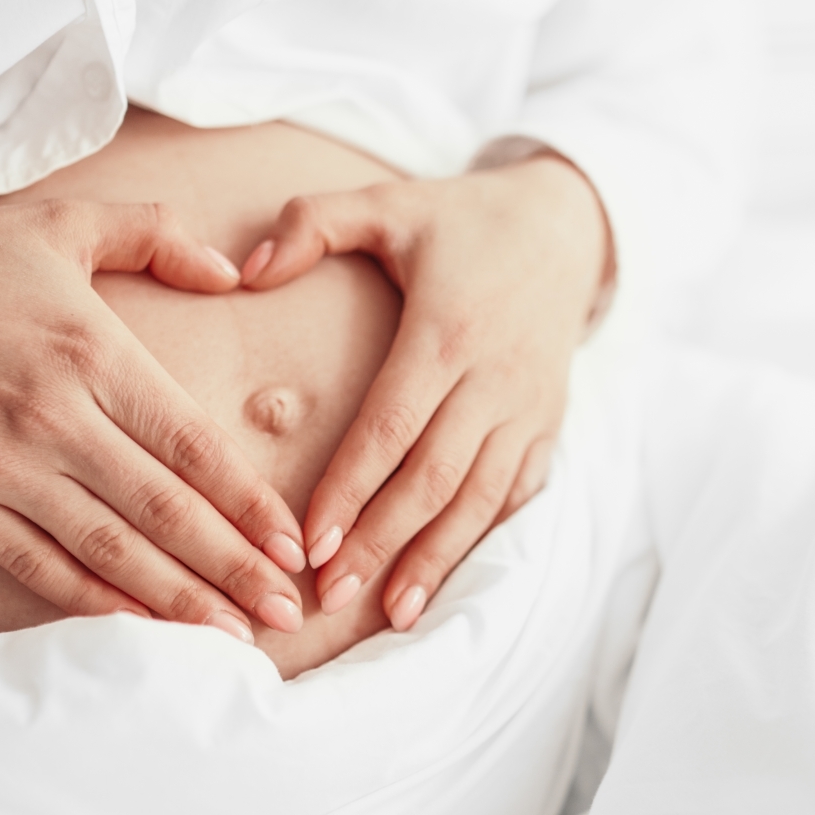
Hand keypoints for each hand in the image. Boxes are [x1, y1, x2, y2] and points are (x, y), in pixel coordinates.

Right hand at [0, 199, 308, 641]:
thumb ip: (156, 238)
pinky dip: (92, 600)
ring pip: (107, 549)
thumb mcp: (62, 223)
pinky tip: (142, 625)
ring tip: (233, 635)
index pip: (192, 445)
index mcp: (92, 351)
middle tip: (287, 614)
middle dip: (234, 568)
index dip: (249, 504)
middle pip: (163, 509)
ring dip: (177, 599)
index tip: (294, 546)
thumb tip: (233, 275)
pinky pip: (36, 565)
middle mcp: (51, 415)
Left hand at [239, 154, 610, 630]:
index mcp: (447, 331)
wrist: (567, 228)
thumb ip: (313, 224)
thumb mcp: (388, 202)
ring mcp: (528, 408)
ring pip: (479, 497)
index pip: (392, 426)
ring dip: (434, 558)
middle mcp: (494, 378)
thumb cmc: (462, 221)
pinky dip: (480, 538)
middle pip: (433, 477)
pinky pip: (516, 493)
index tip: (312, 541)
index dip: (352, 487)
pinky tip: (445, 578)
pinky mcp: (548, 425)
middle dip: (383, 542)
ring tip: (392, 612)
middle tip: (331, 594)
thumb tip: (247, 270)